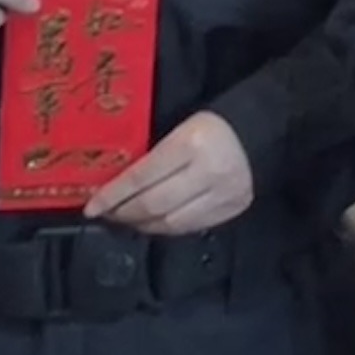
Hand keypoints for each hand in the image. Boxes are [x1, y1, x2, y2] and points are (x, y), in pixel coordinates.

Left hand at [85, 111, 251, 235]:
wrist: (263, 130)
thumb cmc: (211, 126)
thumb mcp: (178, 130)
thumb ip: (151, 156)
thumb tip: (114, 184)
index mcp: (190, 144)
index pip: (141, 177)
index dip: (112, 195)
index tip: (91, 207)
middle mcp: (208, 171)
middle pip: (153, 205)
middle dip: (123, 213)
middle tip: (107, 214)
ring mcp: (224, 193)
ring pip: (170, 222)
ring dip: (142, 225)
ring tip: (128, 220)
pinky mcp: (233, 208)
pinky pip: (190, 227)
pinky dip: (167, 227)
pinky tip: (155, 222)